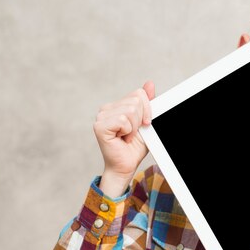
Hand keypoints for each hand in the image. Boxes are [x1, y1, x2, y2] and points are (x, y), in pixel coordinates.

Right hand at [93, 81, 154, 196]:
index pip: (139, 93)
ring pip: (130, 110)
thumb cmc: (135, 147)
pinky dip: (128, 131)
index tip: (144, 124)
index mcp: (116, 105)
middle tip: (132, 133)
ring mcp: (101, 116)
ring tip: (126, 136)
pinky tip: (121, 138)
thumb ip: (147, 103)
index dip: (147, 110)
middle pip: (136, 101)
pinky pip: (123, 120)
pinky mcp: (99, 126)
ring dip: (134, 127)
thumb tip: (150, 83)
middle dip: (141, 119)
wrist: (126, 166)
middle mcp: (106, 109)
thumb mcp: (146, 121)